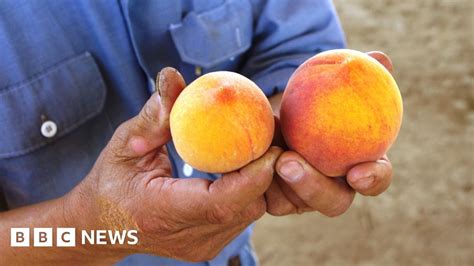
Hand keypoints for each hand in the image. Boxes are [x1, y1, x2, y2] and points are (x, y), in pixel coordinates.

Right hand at [67, 68, 281, 261]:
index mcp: (161, 213)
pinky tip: (241, 166)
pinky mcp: (209, 246)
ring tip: (256, 146)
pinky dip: (248, 190)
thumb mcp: (126, 144)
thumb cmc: (111, 182)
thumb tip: (172, 75)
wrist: (104, 228)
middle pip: (245, 207)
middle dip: (264, 172)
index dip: (252, 176)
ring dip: (258, 181)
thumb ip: (153, 115)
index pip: (219, 202)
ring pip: (249, 213)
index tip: (270, 146)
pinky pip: (241, 216)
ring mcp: (200, 246)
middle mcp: (187, 238)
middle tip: (267, 135)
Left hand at [265, 51, 393, 215]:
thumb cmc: (317, 100)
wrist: (281, 115)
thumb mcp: (331, 84)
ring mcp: (302, 196)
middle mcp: (332, 188)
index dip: (374, 179)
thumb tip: (380, 58)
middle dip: (314, 187)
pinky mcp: (274, 197)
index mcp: (358, 166)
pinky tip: (249, 157)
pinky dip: (258, 178)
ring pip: (294, 203)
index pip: (375, 178)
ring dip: (280, 182)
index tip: (358, 171)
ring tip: (268, 155)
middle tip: (289, 162)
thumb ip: (355, 74)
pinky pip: (265, 196)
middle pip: (333, 202)